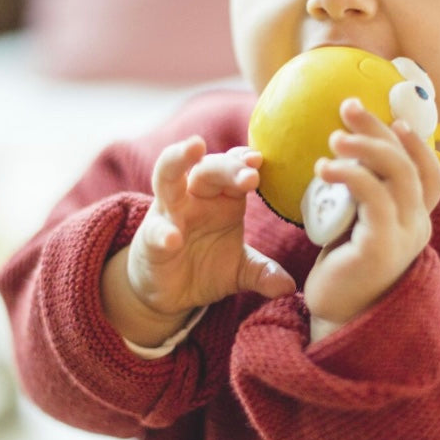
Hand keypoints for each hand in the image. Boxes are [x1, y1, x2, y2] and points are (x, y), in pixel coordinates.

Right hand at [101, 137, 294, 345]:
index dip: (244, 162)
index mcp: (222, 199)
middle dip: (228, 166)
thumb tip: (288, 286)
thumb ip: (262, 272)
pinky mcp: (151, 239)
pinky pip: (156, 231)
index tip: (259, 161)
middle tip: (249, 172)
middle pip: (208, 168)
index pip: (233, 170)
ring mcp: (169, 214)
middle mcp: (195, 198)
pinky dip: (164, 233)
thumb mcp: (240, 270)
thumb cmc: (206, 266)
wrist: (168, 291)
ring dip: (179, 160)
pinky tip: (173, 238)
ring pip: (168, 177)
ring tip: (194, 147)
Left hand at [304, 99, 439, 341]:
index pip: (430, 175)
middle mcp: (416, 226)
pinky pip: (373, 199)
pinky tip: (325, 167)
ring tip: (333, 137)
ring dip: (365, 148)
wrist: (337, 319)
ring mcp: (403, 237)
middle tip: (348, 106)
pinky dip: (352, 175)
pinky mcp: (380, 247)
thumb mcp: (357, 226)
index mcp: (414, 220)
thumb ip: (363, 199)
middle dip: (380, 129)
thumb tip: (349, 156)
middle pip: (409, 164)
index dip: (417, 144)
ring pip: (397, 176)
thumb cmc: (343, 271)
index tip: (393, 119)